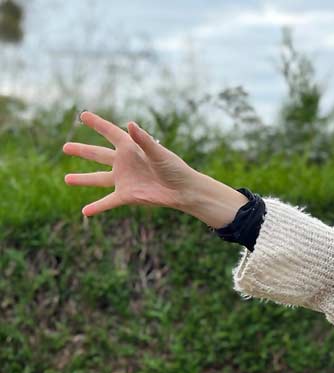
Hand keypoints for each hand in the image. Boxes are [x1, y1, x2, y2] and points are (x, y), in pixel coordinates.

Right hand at [64, 111, 200, 216]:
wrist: (184, 190)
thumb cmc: (175, 168)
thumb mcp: (159, 153)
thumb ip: (143, 140)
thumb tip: (130, 124)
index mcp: (131, 148)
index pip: (110, 132)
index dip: (97, 124)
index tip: (82, 115)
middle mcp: (124, 163)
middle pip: (98, 155)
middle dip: (82, 151)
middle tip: (65, 147)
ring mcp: (124, 180)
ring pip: (98, 178)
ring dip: (83, 179)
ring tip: (66, 179)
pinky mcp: (127, 195)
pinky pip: (108, 202)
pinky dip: (97, 207)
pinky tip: (85, 211)